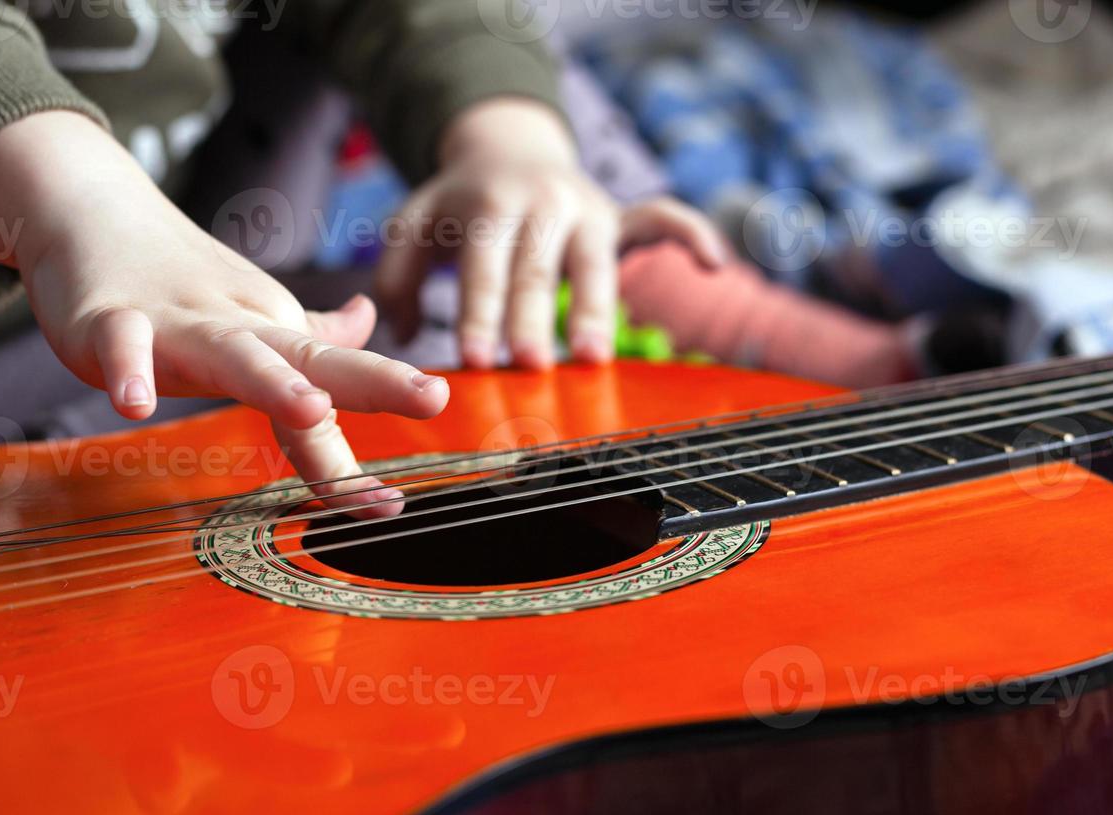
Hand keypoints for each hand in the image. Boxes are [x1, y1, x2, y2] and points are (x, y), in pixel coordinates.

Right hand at [0, 111, 447, 515]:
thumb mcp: (251, 308)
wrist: (89, 208)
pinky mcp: (109, 318)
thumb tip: (364, 323)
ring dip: (273, 380)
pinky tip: (136, 404)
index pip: (335, 385)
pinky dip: (129, 371)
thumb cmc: (174, 273)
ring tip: (312, 408)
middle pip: (311, 358)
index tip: (399, 497)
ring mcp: (175, 323)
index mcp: (273, 334)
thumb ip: (308, 330)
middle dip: (373, 381)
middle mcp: (236, 327)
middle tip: (431, 397)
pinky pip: (122, 344)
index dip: (380, 427)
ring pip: (231, 351)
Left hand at [375, 98, 729, 369]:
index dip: (480, 313)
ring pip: (594, 262)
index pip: (485, 267)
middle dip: (533, 319)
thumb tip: (400, 332)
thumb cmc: (459, 206)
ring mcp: (588, 208)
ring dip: (595, 309)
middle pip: (537, 269)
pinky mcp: (622, 216)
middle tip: (530, 367)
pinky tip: (715, 265)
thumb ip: (398, 276)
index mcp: (490, 204)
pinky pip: (664, 219)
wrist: (508, 148)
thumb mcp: (415, 224)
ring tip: (591, 357)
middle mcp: (543, 203)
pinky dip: (692, 235)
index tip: (476, 359)